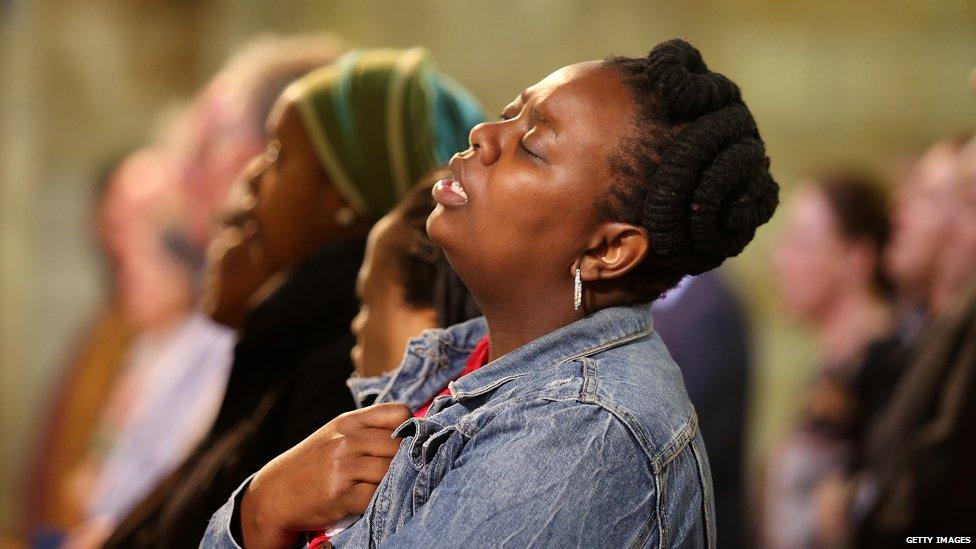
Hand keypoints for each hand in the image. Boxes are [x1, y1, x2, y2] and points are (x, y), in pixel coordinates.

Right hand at [240, 402, 410, 547]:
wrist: (275, 493)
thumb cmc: (313, 463)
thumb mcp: (335, 435)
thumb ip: (367, 429)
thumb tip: (411, 430)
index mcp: (348, 422)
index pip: (397, 413)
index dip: (410, 428)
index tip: (409, 443)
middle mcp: (345, 441)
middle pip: (399, 445)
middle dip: (409, 459)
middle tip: (411, 469)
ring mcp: (342, 468)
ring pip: (390, 470)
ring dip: (398, 481)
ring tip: (396, 486)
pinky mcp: (340, 496)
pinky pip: (376, 496)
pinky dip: (383, 499)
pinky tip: (380, 500)